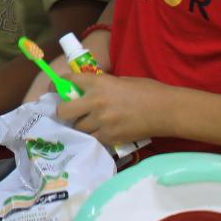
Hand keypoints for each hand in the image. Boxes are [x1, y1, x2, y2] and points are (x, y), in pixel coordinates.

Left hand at [52, 70, 167, 146]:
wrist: (165, 110)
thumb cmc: (146, 90)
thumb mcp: (120, 80)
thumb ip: (101, 85)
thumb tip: (88, 91)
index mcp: (98, 82)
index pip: (68, 81)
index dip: (59, 84)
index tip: (56, 88)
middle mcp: (95, 102)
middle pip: (64, 110)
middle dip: (63, 111)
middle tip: (69, 112)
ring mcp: (101, 122)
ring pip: (77, 128)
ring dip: (80, 126)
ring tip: (87, 124)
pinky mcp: (110, 138)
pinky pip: (93, 139)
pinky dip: (94, 137)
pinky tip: (100, 133)